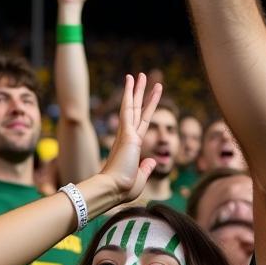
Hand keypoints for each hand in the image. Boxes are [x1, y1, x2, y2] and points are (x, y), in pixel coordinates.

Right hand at [101, 73, 162, 201]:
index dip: (146, 109)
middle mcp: (127, 137)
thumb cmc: (123, 189)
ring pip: (133, 106)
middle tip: (143, 78)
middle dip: (140, 94)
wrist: (113, 190)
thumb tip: (152, 160)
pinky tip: (131, 80)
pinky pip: (129, 108)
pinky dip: (130, 94)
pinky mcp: (127, 134)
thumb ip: (146, 168)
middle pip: (136, 110)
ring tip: (141, 74)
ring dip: (138, 90)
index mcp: (130, 147)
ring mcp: (127, 134)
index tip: (148, 98)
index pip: (141, 123)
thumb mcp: (140, 178)